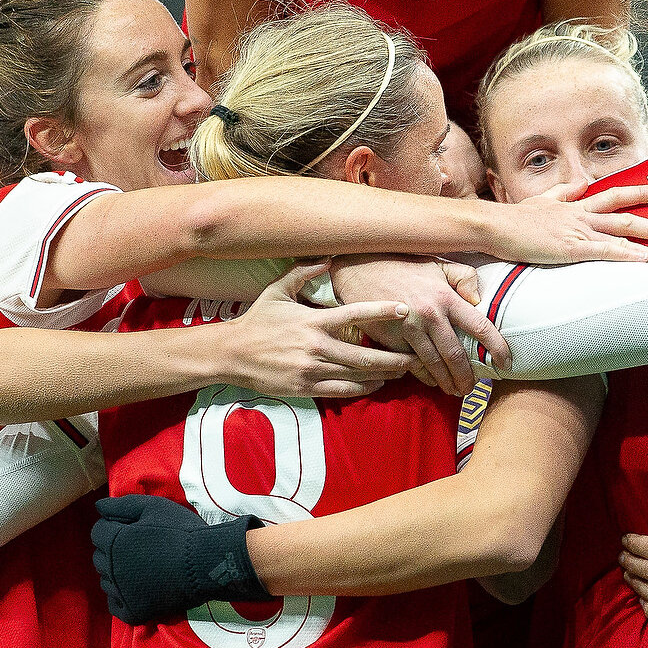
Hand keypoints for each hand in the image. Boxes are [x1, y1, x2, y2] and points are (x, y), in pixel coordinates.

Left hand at [92, 494, 270, 625]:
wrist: (205, 564)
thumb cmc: (180, 531)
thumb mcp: (153, 507)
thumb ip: (121, 505)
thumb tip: (98, 507)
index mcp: (114, 541)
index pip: (97, 533)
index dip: (114, 527)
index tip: (133, 528)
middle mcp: (111, 568)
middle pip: (99, 557)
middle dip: (113, 549)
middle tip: (139, 546)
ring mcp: (121, 593)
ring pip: (106, 581)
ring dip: (117, 572)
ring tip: (142, 566)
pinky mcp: (133, 612)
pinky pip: (115, 604)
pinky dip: (122, 596)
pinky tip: (138, 587)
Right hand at [215, 263, 416, 398]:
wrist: (232, 354)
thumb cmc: (258, 320)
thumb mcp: (277, 290)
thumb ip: (302, 272)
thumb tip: (327, 256)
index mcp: (313, 321)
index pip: (355, 314)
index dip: (382, 311)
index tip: (405, 309)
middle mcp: (316, 346)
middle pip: (365, 354)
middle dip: (394, 357)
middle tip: (414, 356)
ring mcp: (312, 370)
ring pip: (357, 375)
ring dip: (383, 374)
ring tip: (402, 371)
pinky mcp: (306, 388)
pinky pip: (342, 391)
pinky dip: (363, 388)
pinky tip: (377, 384)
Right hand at [329, 257, 508, 394]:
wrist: (361, 271)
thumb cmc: (403, 267)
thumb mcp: (437, 264)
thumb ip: (464, 277)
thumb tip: (479, 299)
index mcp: (446, 297)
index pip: (480, 326)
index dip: (497, 347)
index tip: (506, 362)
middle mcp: (430, 315)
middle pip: (456, 354)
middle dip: (467, 376)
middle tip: (473, 388)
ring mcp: (410, 329)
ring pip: (434, 364)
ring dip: (447, 381)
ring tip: (455, 391)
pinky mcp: (392, 339)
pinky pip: (412, 364)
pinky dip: (424, 376)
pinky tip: (431, 381)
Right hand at [486, 184, 647, 264]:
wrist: (495, 226)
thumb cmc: (514, 219)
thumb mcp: (541, 201)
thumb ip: (564, 192)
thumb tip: (582, 183)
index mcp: (574, 205)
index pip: (611, 195)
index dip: (635, 192)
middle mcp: (581, 215)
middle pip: (624, 213)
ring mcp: (578, 231)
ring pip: (622, 233)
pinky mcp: (572, 248)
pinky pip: (608, 251)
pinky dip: (630, 255)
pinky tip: (647, 261)